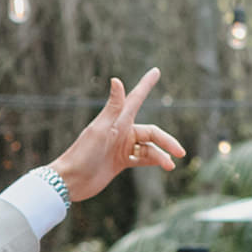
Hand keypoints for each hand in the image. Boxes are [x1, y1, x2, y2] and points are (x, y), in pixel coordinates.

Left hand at [50, 71, 184, 203]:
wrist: (71, 181)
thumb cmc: (83, 153)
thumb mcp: (101, 129)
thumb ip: (113, 107)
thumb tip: (116, 79)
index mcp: (117, 120)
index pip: (136, 98)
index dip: (146, 85)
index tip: (156, 71)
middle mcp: (121, 131)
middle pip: (151, 132)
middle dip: (166, 141)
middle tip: (181, 152)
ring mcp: (121, 147)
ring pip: (149, 148)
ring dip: (161, 155)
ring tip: (170, 166)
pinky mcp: (120, 161)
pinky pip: (142, 159)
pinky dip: (154, 161)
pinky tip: (165, 166)